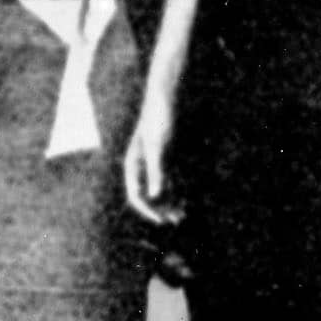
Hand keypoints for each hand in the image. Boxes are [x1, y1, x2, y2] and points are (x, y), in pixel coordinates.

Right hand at [122, 87, 178, 225]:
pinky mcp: (167, 157)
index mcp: (134, 165)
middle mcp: (142, 167)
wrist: (165, 101)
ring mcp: (155, 162)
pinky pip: (170, 180)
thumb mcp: (158, 148)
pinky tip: (187, 199)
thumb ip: (157, 172)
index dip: (148, 210)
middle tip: (176, 220)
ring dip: (171, 202)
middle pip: (149, 195)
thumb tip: (154, 195)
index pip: (136, 195)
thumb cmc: (158, 122)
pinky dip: (178, 190)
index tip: (161, 220)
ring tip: (183, 214)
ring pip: (161, 189)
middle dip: (162, 209)